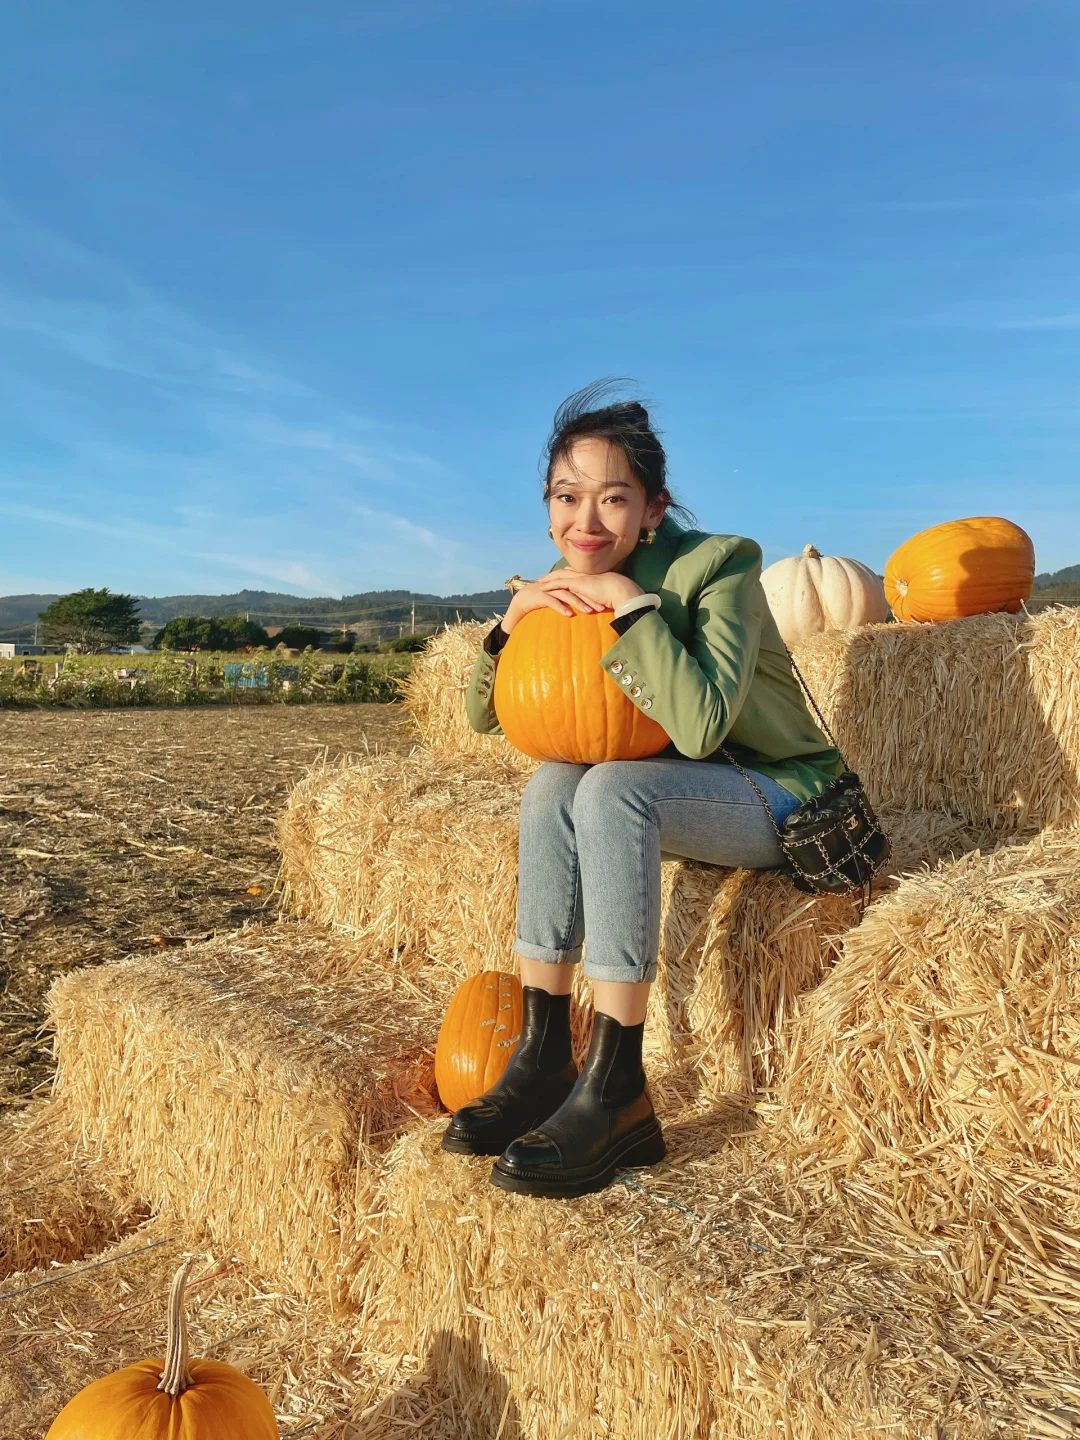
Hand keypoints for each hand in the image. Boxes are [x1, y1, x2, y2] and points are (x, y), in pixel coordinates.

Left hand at [500, 571, 642, 633]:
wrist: (622, 592)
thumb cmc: (619, 597)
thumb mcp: (608, 598)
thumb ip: (602, 600)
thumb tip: (603, 607)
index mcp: (591, 577)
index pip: (575, 574)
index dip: (565, 576)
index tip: (557, 578)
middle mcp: (585, 575)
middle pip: (564, 572)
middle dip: (553, 575)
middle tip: (543, 579)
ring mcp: (581, 578)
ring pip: (560, 576)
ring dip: (548, 579)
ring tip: (538, 583)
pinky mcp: (578, 583)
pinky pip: (560, 583)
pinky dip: (550, 585)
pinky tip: (542, 588)